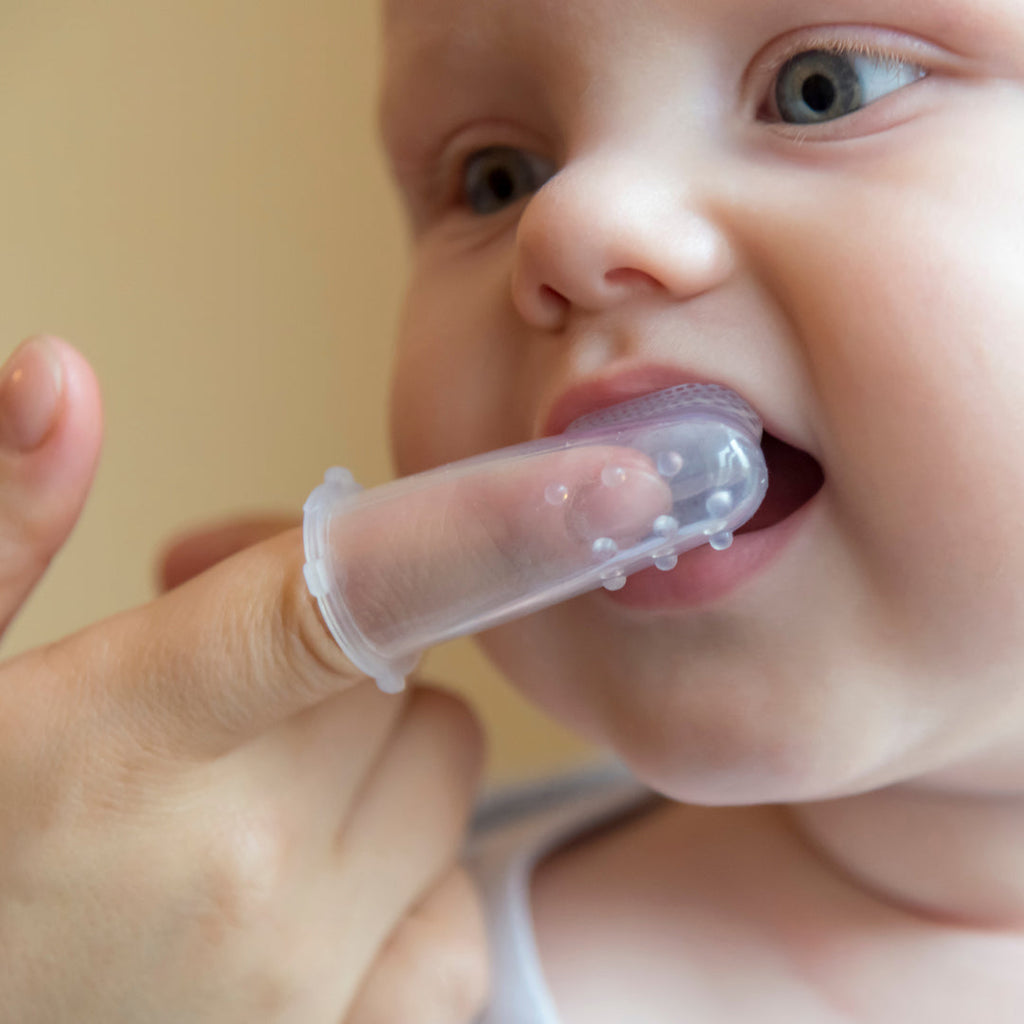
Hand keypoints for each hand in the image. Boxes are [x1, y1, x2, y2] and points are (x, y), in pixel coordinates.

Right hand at [0, 338, 487, 1022]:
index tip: (617, 483)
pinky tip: (314, 895)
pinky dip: (408, 885)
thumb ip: (3, 523)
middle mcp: (237, 873)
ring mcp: (297, 986)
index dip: (494, 529)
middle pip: (408, 683)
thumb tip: (65, 375)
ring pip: (442, 783)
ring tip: (257, 806)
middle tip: (236, 709)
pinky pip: (454, 916)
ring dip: (378, 771)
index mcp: (126, 741)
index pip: (351, 599)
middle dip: (340, 673)